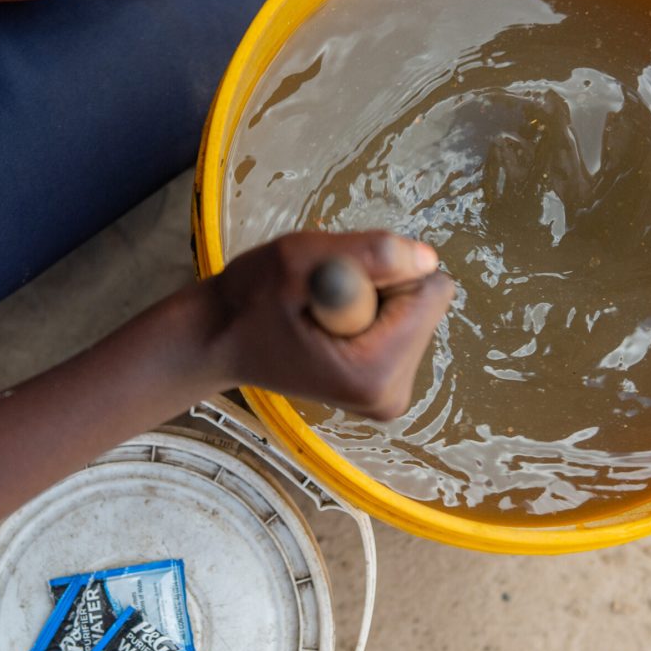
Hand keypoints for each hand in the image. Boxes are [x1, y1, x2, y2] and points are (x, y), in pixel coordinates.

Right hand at [204, 231, 454, 419]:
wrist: (221, 340)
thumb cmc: (249, 300)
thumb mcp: (298, 259)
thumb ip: (367, 255)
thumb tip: (426, 259)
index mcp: (376, 373)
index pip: (430, 293)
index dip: (384, 272)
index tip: (337, 283)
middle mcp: (393, 395)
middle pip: (425, 304)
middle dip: (379, 287)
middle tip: (322, 297)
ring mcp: (390, 395)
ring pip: (414, 312)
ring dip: (372, 297)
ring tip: (320, 310)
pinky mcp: (386, 386)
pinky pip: (401, 326)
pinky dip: (370, 312)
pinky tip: (329, 322)